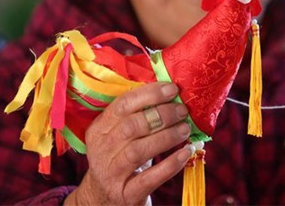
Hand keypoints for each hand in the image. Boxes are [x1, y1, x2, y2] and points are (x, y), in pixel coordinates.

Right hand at [64, 82, 192, 205]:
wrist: (103, 199)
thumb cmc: (120, 158)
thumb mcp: (120, 136)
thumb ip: (138, 116)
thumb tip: (171, 94)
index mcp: (99, 129)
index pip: (122, 105)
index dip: (149, 94)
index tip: (172, 89)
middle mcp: (101, 150)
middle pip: (131, 126)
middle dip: (161, 114)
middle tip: (182, 111)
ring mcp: (112, 174)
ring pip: (138, 150)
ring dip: (166, 136)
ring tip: (185, 129)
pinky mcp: (126, 194)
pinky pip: (149, 179)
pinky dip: (170, 165)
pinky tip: (185, 153)